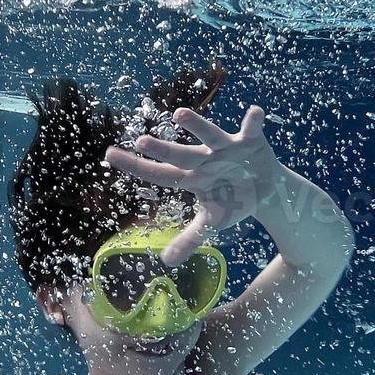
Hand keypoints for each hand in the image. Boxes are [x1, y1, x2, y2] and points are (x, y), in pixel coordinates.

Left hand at [104, 105, 281, 265]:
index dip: (135, 166)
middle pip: (181, 155)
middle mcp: (204, 159)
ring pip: (209, 134)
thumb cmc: (233, 201)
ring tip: (179, 114)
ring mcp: (226, 148)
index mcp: (192, 178)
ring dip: (196, 125)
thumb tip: (166, 262)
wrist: (265, 190)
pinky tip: (256, 112)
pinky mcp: (250, 142)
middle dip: (163, 149)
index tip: (109, 154)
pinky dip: (254, 122)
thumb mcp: (212, 221)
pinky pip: (251, 130)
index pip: (159, 174)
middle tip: (140, 142)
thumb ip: (189, 239)